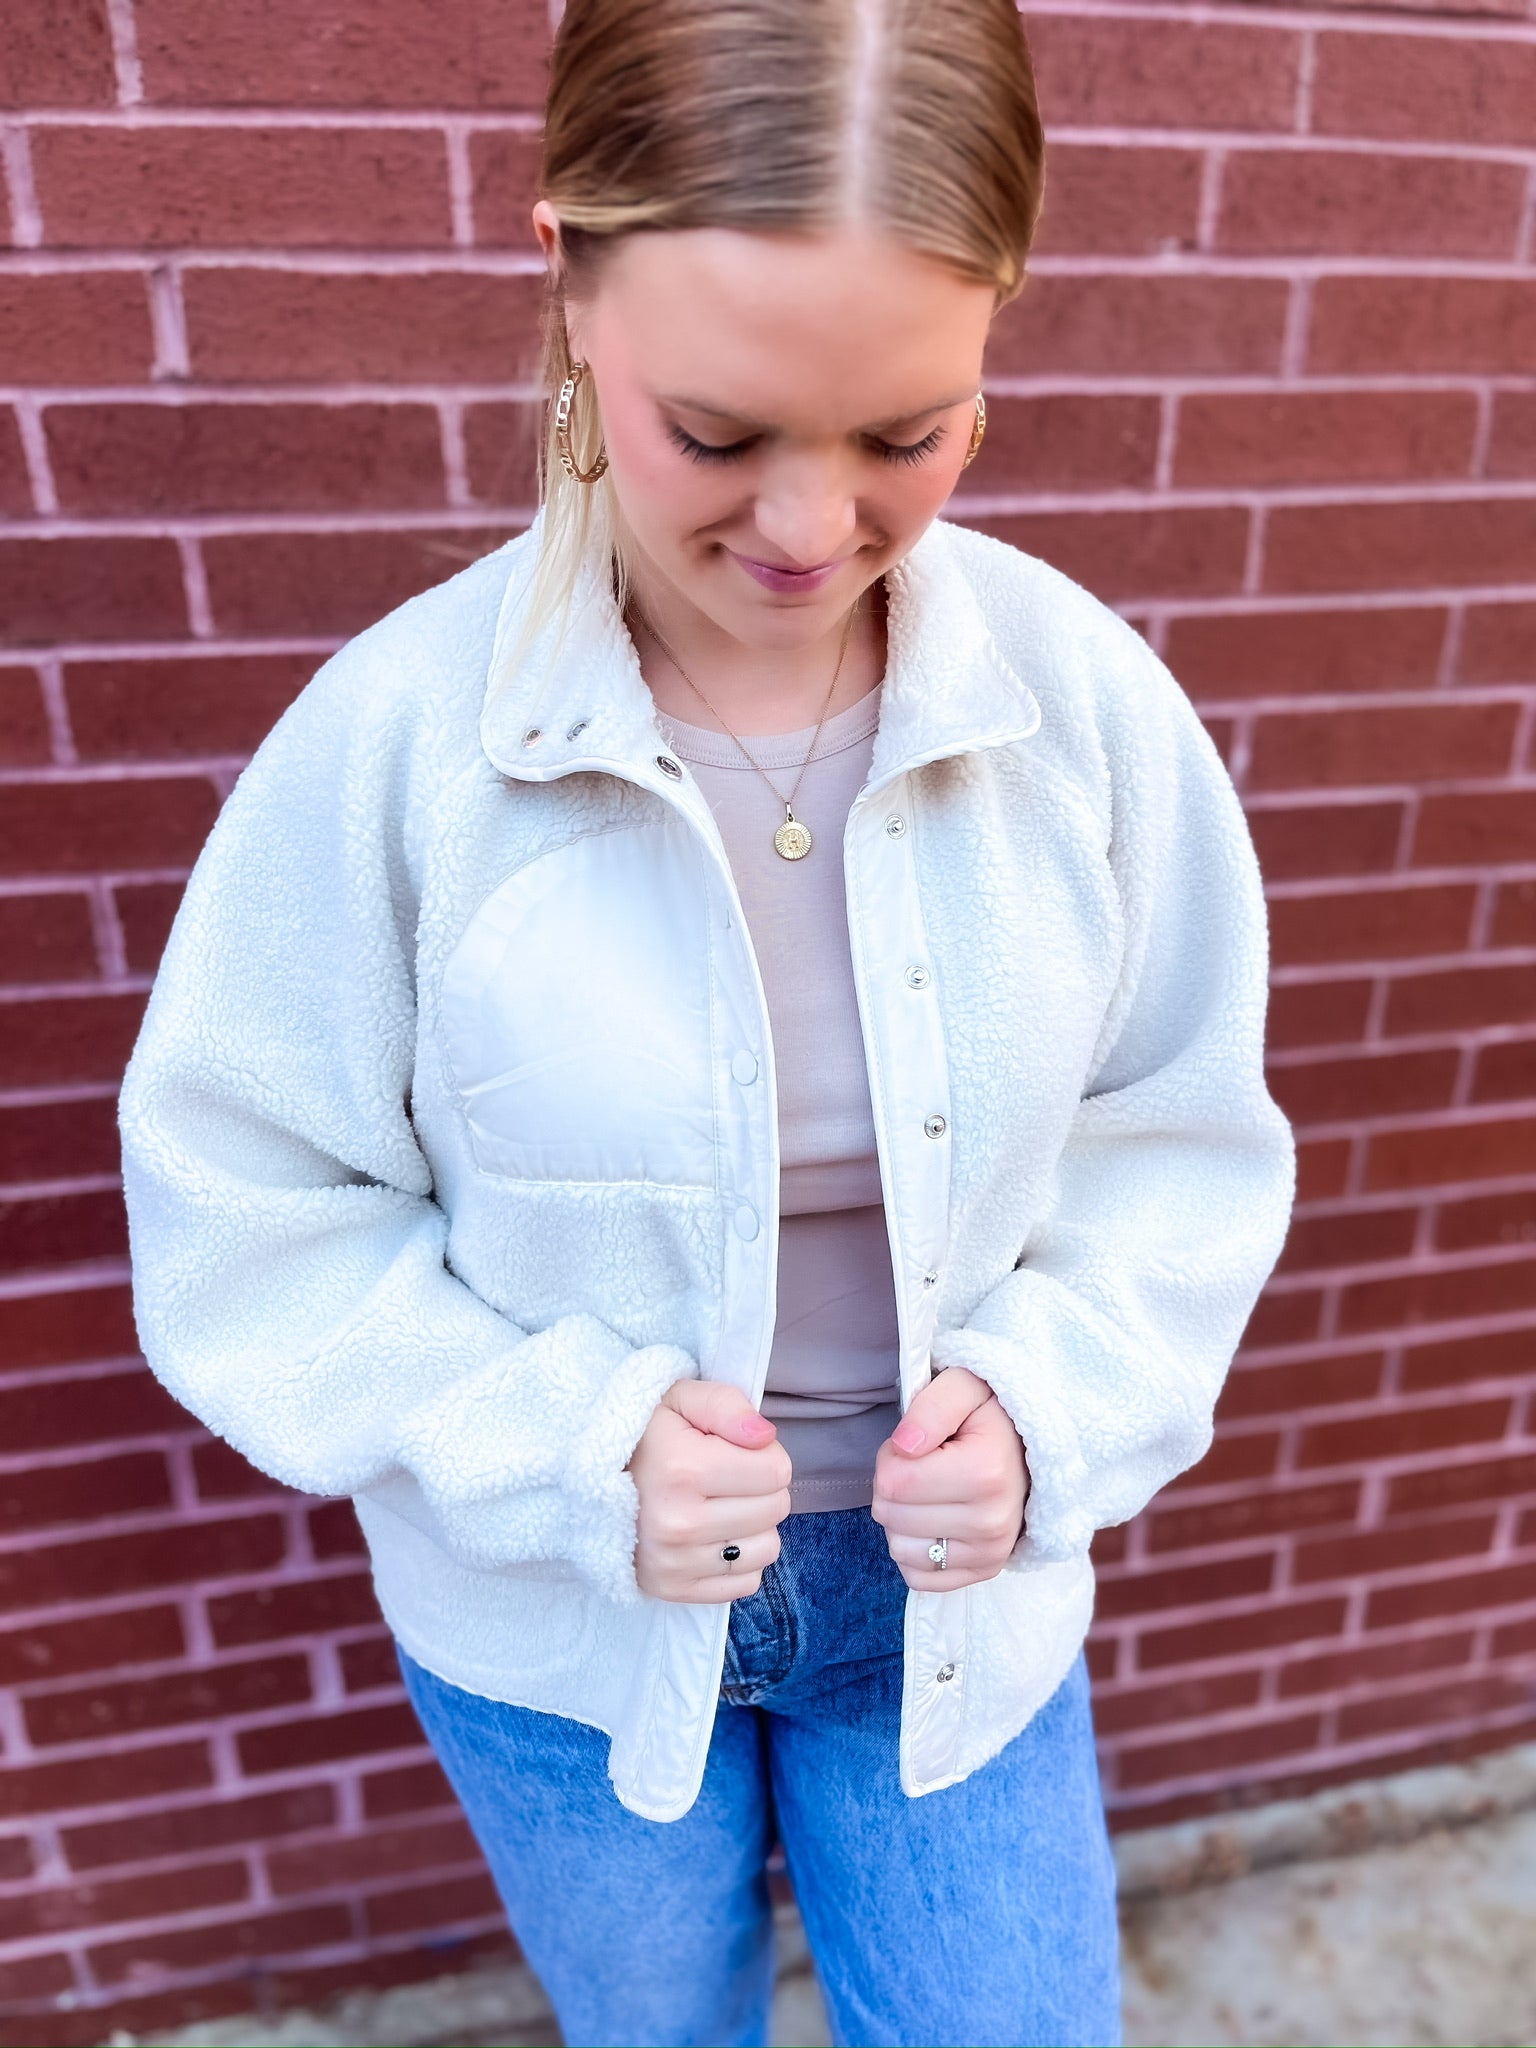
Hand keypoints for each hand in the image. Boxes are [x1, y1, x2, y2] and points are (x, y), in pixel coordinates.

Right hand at [629, 1380, 791, 1602]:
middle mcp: (679, 1523)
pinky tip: (714, 1537)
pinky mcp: (672, 1589)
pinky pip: (746, 1583)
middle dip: (761, 1488)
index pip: (777, 1471)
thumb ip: (727, 1406)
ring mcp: (674, 1563)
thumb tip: (766, 1437)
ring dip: (754, 1526)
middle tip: (726, 1477)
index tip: (736, 1450)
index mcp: (683, 1469)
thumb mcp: (681, 1397)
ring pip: (766, 1549)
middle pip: (775, 1509)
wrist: (587, 1476)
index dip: (765, 1454)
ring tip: (720, 1506)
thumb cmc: (646, 1432)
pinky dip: (740, 1560)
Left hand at [872, 1367, 1028, 1591]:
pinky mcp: (984, 1572)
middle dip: (893, 1485)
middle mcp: (992, 1522)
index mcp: (985, 1472)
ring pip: (899, 1549)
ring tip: (931, 1492)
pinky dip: (915, 1550)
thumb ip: (931, 1407)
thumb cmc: (989, 1415)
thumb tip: (905, 1445)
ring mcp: (991, 1553)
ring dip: (902, 1518)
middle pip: (890, 1515)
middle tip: (924, 1465)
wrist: (1030, 1449)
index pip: (892, 1481)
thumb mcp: (964, 1386)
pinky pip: (918, 1577)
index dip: (891, 1456)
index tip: (916, 1443)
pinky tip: (934, 1521)